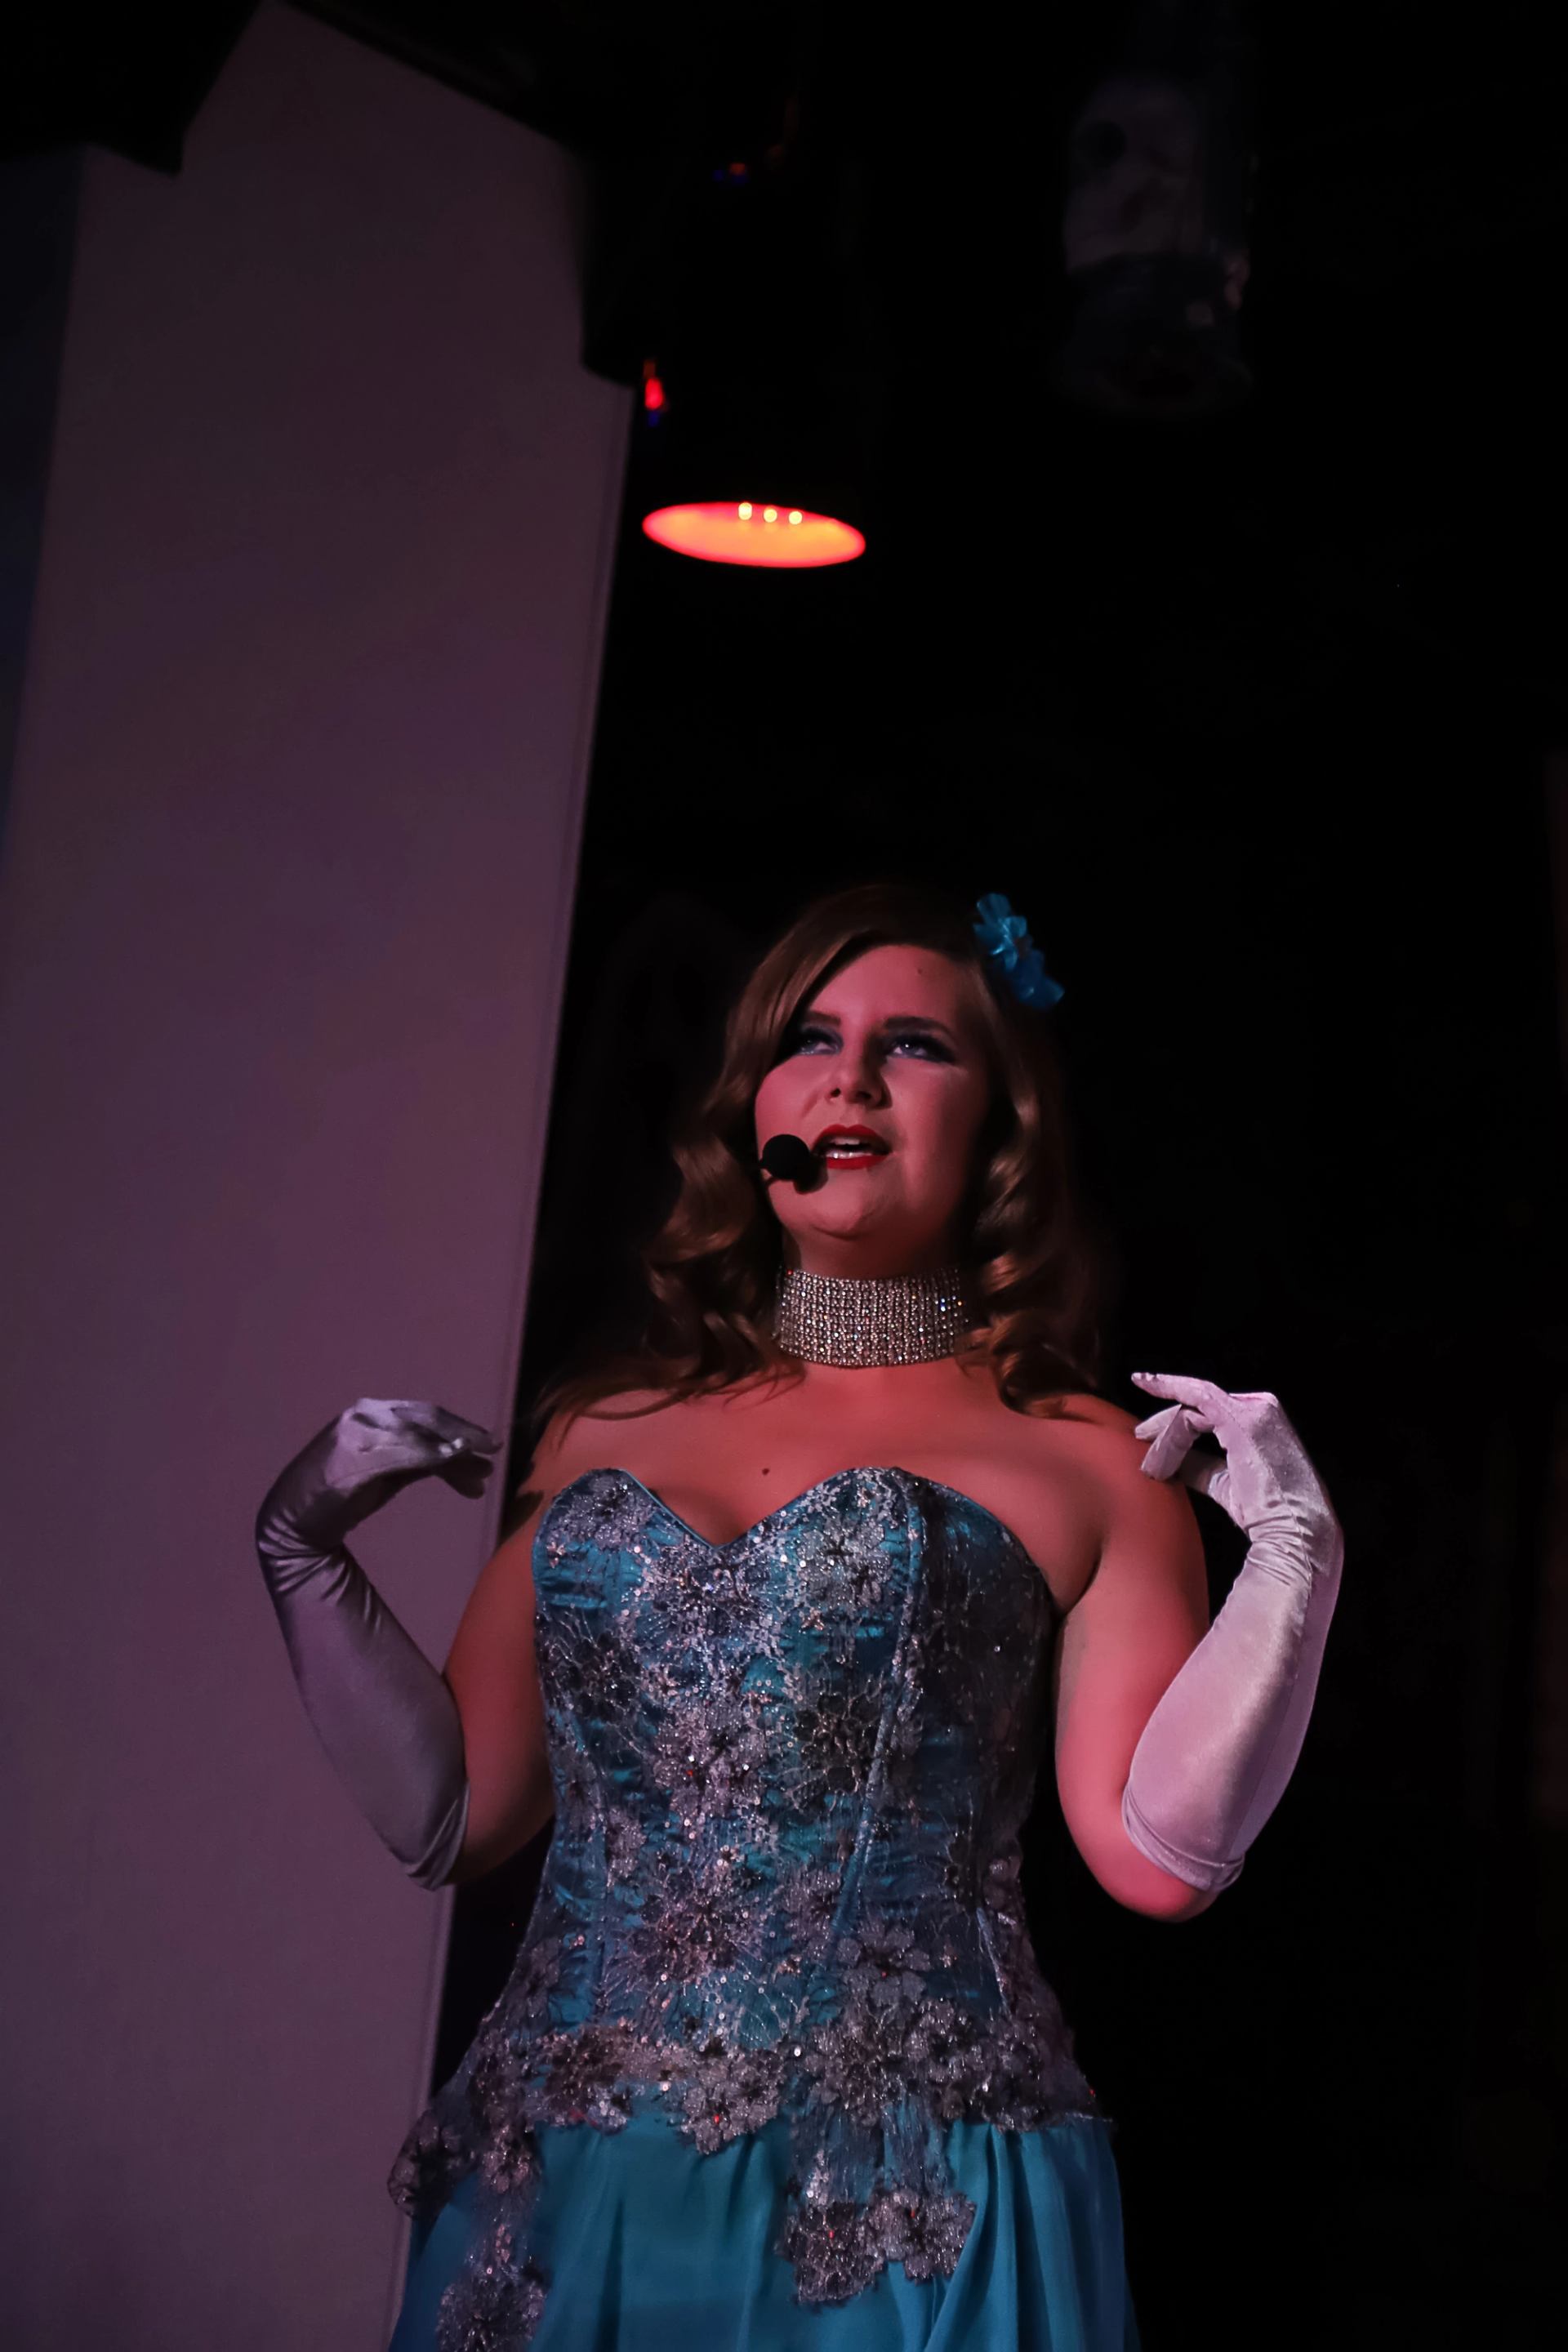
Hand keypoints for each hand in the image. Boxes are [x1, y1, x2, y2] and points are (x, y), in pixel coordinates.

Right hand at [256, 1397, 502, 1553]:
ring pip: (420, 1437)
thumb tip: (454, 1460)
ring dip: (456, 1454)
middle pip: (427, 1420)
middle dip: (464, 1436)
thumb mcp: (383, 1474)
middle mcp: (366, 1415)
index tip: (487, 1443)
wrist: (293, 1522)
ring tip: (480, 1475)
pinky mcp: (355, 1458)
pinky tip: (455, 1473)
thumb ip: (414, 1461)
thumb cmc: (338, 1497)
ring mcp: (359, 1434)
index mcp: (371, 1413)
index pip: (425, 1414)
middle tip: (494, 1452)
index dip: (459, 1427)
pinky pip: (403, 1455)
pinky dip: (432, 1461)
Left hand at [1129, 1371, 1341, 1563]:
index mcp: (1260, 1420)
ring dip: (1165, 1431)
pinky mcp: (1243, 1419)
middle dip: (1165, 1420)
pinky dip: (1169, 1406)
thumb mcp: (1224, 1482)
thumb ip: (1199, 1465)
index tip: (1146, 1429)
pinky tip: (1147, 1400)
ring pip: (1193, 1406)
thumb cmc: (1266, 1512)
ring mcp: (1255, 1409)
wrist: (1295, 1531)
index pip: (1209, 1410)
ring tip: (1150, 1463)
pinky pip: (1196, 1404)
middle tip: (1138, 1435)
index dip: (1175, 1420)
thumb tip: (1169, 1460)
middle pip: (1198, 1402)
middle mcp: (1261, 1407)